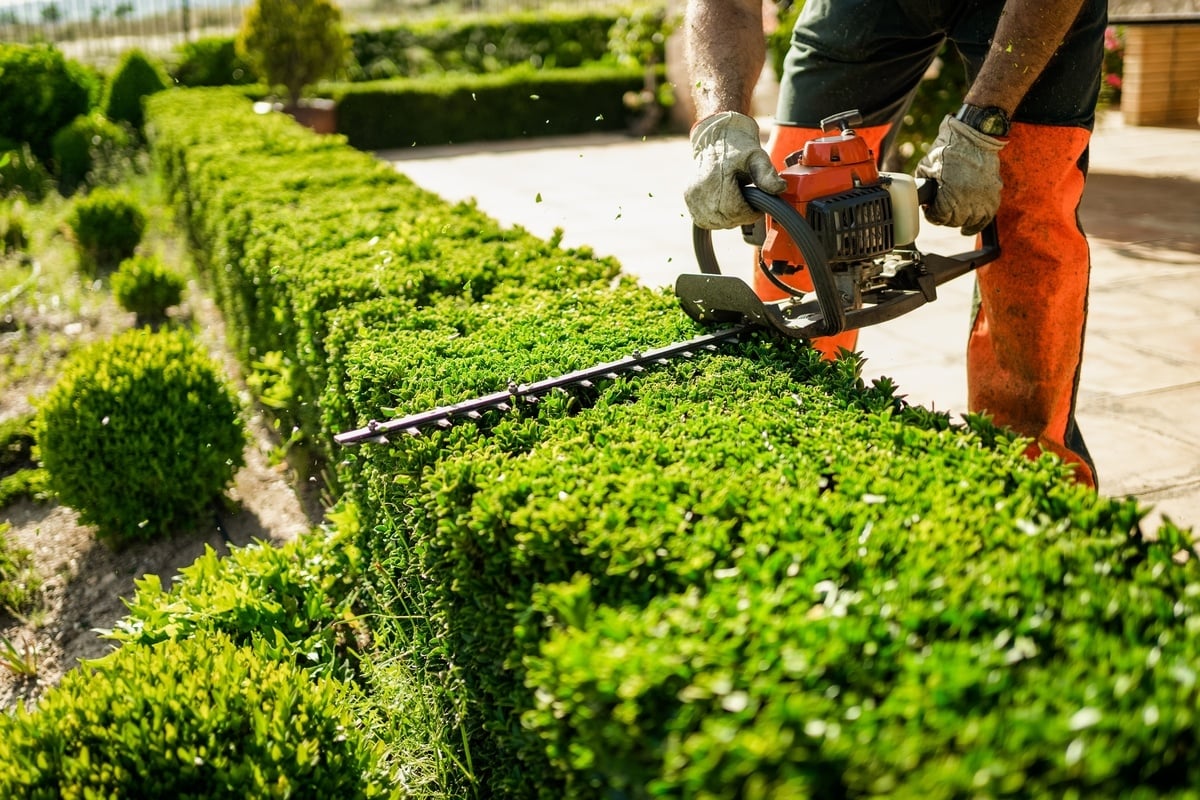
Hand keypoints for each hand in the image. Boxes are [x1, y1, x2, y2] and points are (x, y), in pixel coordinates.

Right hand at [685, 112, 786, 229]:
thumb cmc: (738, 146)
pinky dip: (716, 218)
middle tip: (749, 204)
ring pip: (713, 223)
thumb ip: (767, 174)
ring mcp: (691, 195)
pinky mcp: (688, 198)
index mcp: (715, 178)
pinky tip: (725, 207)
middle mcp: (700, 189)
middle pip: (724, 219)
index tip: (758, 207)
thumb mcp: (757, 156)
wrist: (716, 136)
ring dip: (729, 219)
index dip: (750, 213)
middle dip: (741, 216)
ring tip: (737, 202)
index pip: (734, 211)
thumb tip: (780, 188)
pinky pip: (703, 220)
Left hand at [915, 115, 1005, 235]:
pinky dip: (976, 224)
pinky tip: (967, 229)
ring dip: (959, 220)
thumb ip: (922, 185)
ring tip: (953, 213)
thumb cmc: (949, 148)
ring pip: (969, 221)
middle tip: (940, 209)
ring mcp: (983, 198)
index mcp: (950, 195)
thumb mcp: (926, 167)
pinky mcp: (994, 194)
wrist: (975, 135)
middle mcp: (969, 200)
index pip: (939, 217)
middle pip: (954, 221)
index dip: (931, 214)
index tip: (929, 209)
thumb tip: (921, 199)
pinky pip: (986, 217)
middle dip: (944, 217)